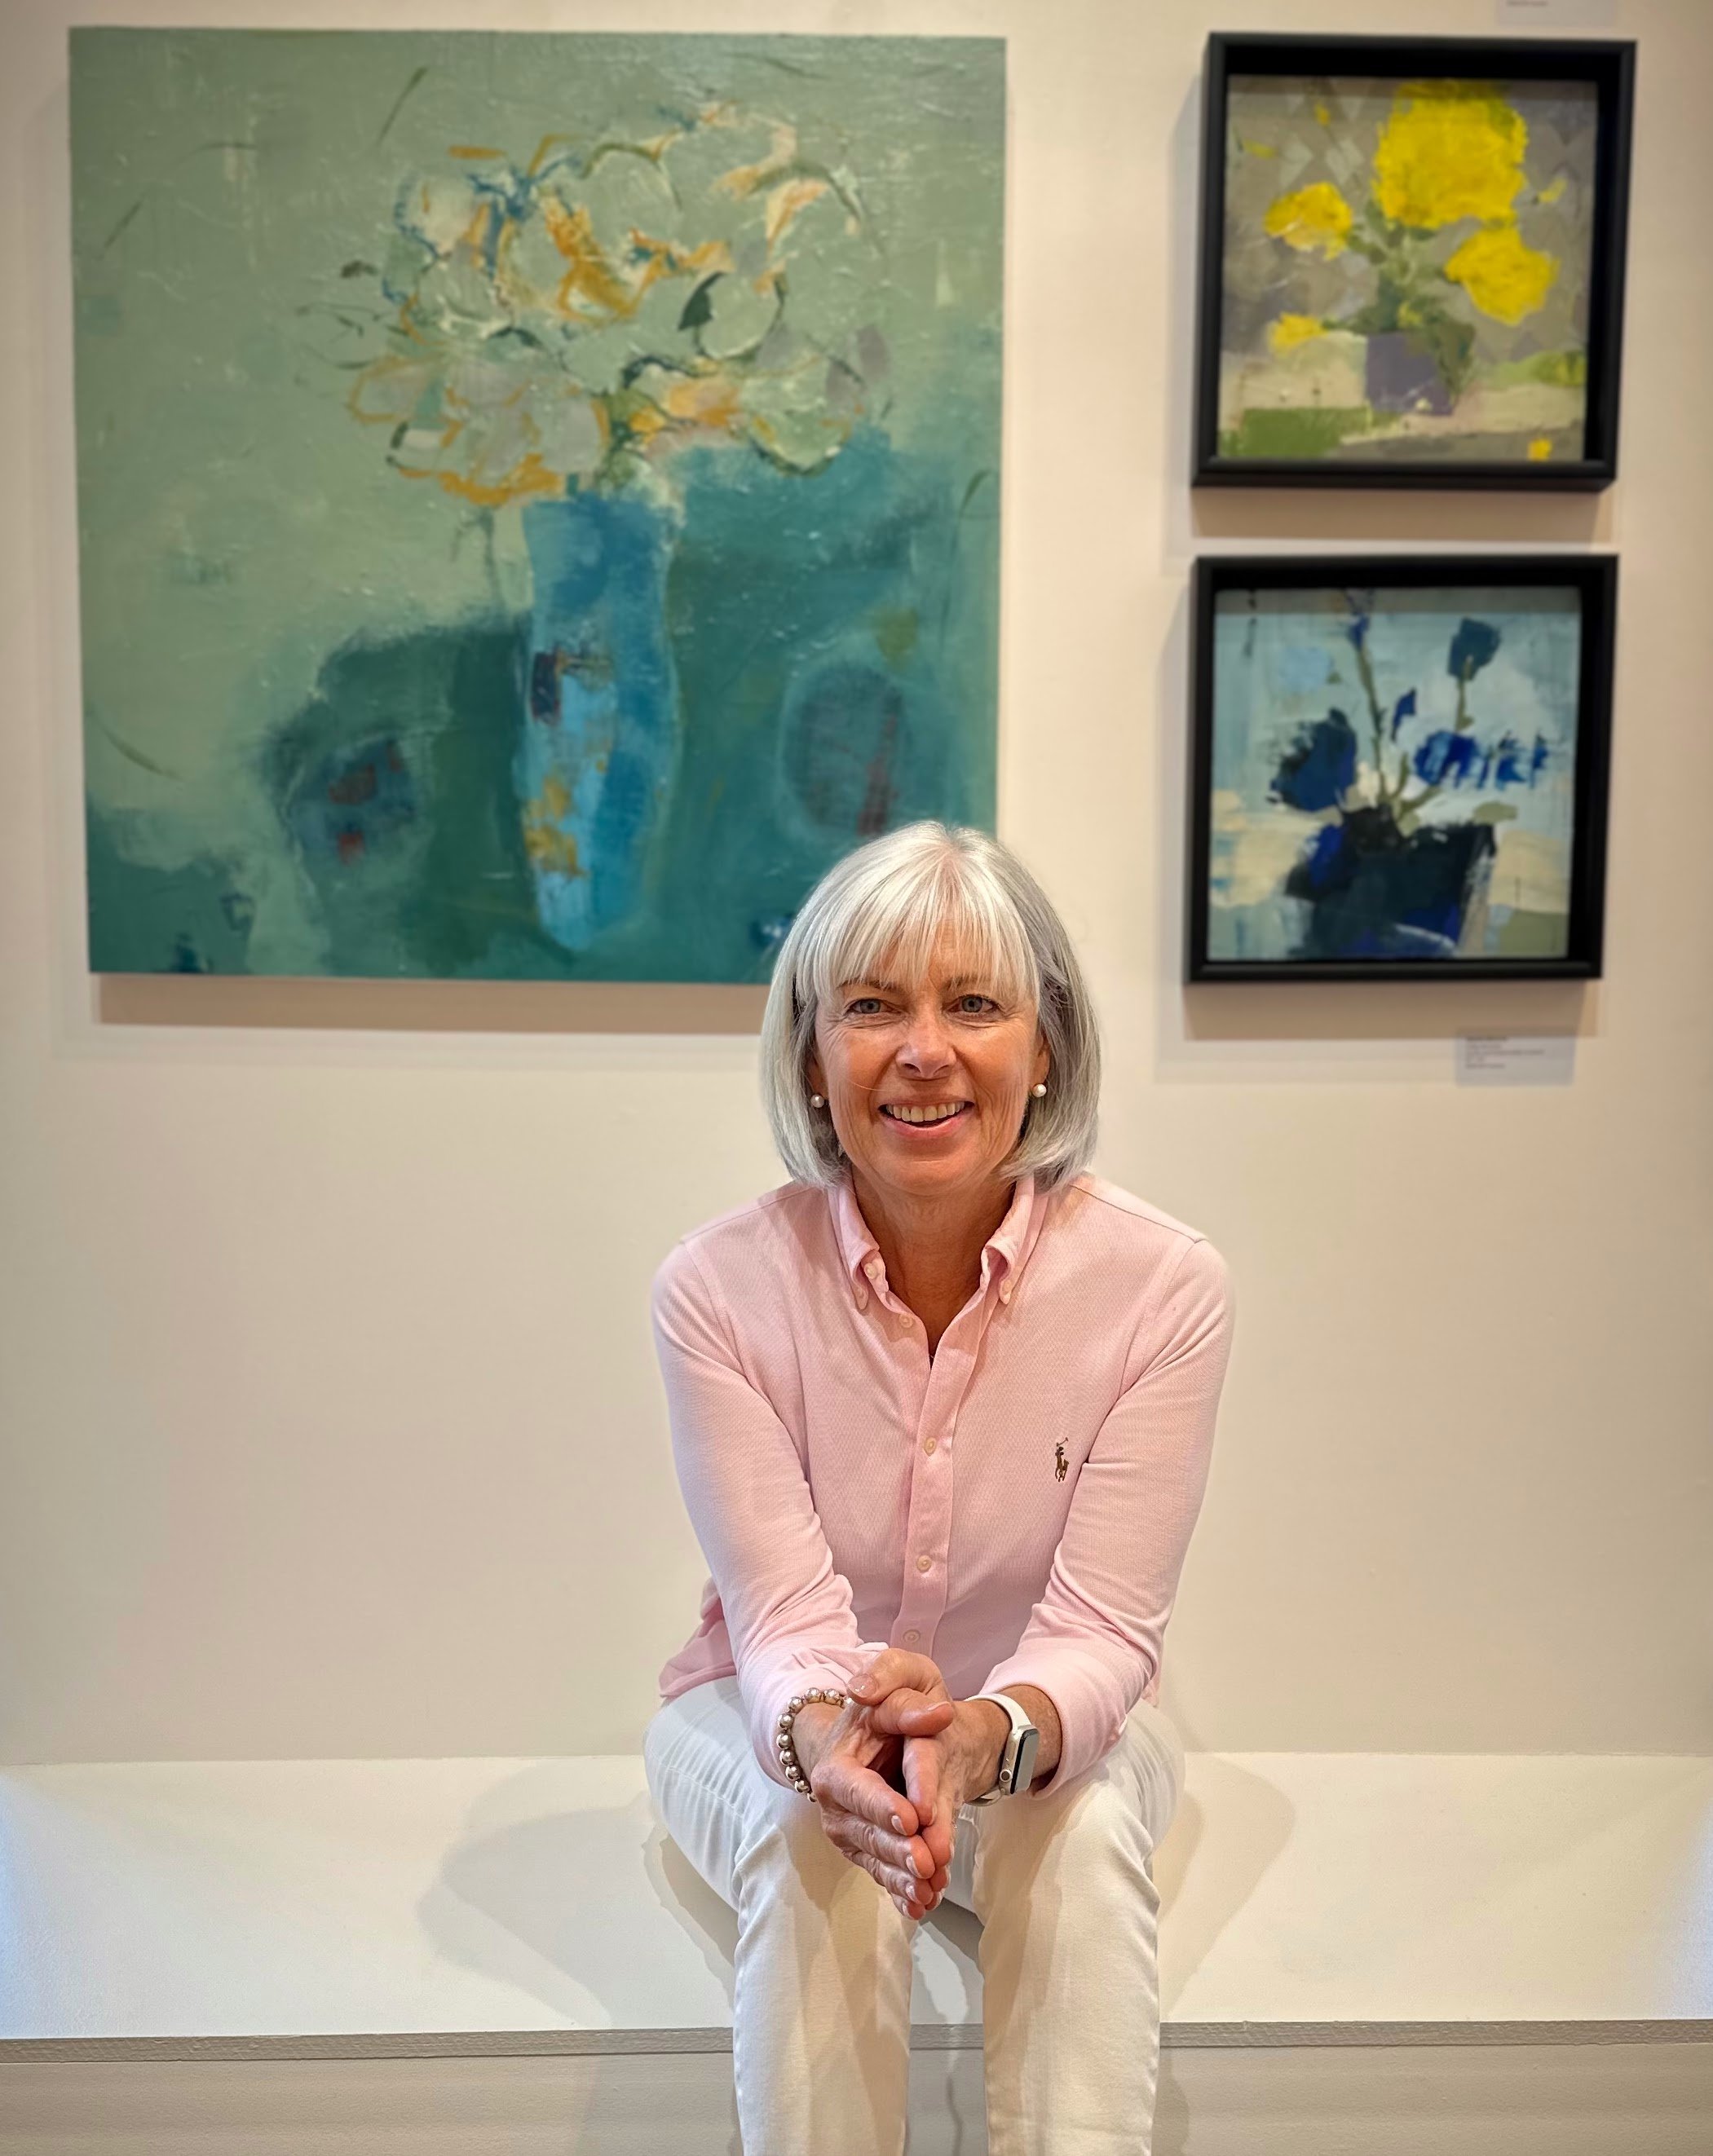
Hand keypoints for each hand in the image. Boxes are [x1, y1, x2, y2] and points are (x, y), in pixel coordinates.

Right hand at [850, 1655, 1011, 1885]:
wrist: (875, 1735)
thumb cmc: (888, 1707)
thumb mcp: (903, 1681)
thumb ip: (907, 1694)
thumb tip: (937, 1712)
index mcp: (836, 1764)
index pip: (857, 1789)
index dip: (883, 1805)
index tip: (912, 1818)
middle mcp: (835, 1804)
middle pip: (868, 1832)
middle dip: (899, 1849)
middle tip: (927, 1862)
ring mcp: (849, 1832)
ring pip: (877, 1859)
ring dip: (903, 1877)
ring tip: (929, 1889)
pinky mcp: (865, 1850)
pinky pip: (883, 1874)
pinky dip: (901, 1891)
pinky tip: (920, 1905)